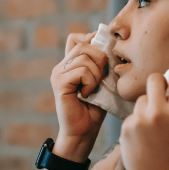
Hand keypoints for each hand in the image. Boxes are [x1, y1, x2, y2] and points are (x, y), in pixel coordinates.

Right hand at [50, 32, 107, 160]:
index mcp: (70, 63)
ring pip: (84, 57)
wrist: (84, 131)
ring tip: (93, 89)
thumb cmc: (95, 108)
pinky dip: (91, 82)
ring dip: (97, 74)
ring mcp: (58, 74)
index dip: (93, 42)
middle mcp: (61, 66)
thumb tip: (111, 43)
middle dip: (100, 59)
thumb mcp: (102, 80)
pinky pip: (82, 71)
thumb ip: (102, 63)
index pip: (77, 37)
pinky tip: (87, 94)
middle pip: (84, 44)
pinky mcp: (59, 83)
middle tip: (101, 78)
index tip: (103, 59)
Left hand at [119, 70, 168, 169]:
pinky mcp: (126, 126)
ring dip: (145, 107)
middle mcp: (158, 112)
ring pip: (141, 99)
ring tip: (150, 129)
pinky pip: (132, 115)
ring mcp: (140, 119)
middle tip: (159, 95)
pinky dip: (136, 123)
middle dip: (157, 84)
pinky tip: (140, 139)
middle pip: (154, 78)